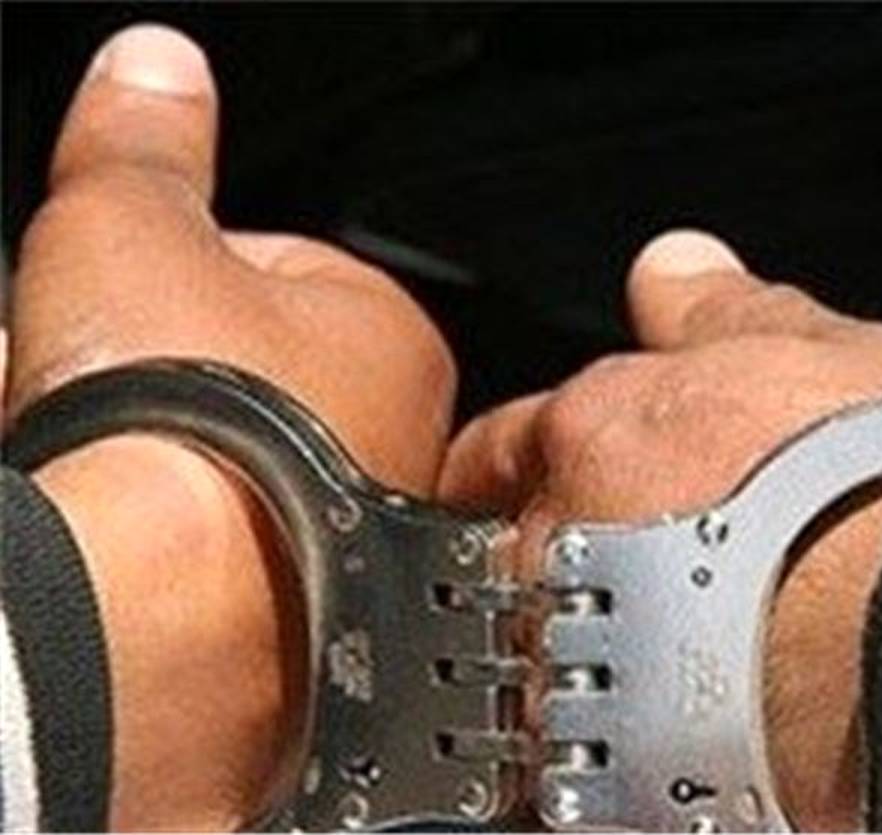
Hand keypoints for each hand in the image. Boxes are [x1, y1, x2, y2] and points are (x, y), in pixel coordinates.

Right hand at [5, 25, 454, 828]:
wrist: (153, 613)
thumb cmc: (174, 421)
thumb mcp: (130, 225)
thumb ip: (146, 143)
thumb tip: (156, 66)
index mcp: (390, 339)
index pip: (280, 265)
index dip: (182, 263)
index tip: (130, 285)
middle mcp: (393, 448)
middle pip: (249, 369)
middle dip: (156, 362)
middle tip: (92, 372)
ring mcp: (345, 545)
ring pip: (225, 462)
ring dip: (146, 446)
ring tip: (83, 453)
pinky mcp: (292, 627)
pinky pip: (209, 551)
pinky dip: (155, 530)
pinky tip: (107, 531)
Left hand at [437, 230, 881, 829]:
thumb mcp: (816, 350)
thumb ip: (722, 308)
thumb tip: (672, 262)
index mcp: (596, 436)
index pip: (495, 443)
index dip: (501, 460)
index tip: (504, 477)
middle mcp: (564, 548)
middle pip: (499, 556)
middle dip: (541, 560)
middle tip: (609, 577)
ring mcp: (582, 665)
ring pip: (531, 659)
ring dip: (570, 656)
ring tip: (649, 662)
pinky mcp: (620, 767)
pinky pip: (574, 760)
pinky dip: (602, 744)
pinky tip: (661, 732)